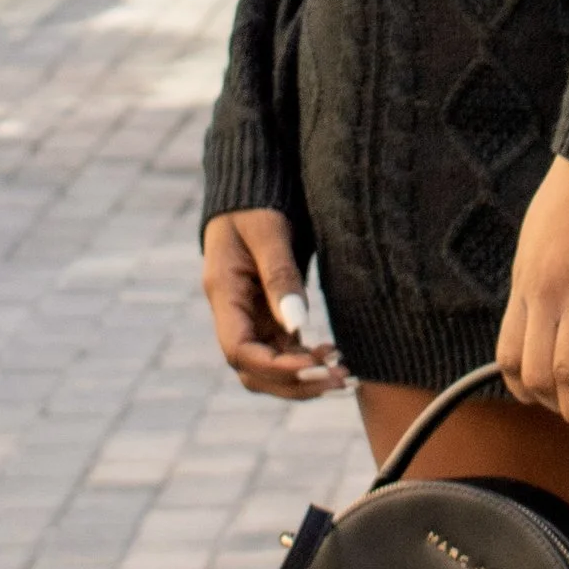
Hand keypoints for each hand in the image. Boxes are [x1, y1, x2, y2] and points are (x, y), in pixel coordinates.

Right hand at [202, 212, 351, 398]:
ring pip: (269, 368)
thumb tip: (298, 327)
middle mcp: (233, 312)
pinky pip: (284, 351)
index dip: (275, 367)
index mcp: (223, 293)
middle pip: (253, 371)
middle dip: (294, 383)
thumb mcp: (269, 231)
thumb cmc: (257, 202)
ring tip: (344, 375)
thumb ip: (280, 276)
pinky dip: (308, 363)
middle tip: (339, 379)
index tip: (315, 366)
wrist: (252, 185)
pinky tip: (335, 357)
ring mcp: (250, 316)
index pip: (238, 350)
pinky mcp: (268, 314)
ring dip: (304, 379)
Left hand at [497, 157, 568, 427]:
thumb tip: (542, 320)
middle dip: (554, 405)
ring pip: (568, 370)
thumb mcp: (537, 242)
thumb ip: (537, 283)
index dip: (523, 388)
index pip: (508, 354)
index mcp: (524, 283)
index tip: (542, 399)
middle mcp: (545, 293)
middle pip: (536, 371)